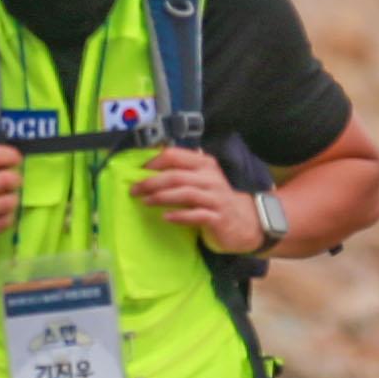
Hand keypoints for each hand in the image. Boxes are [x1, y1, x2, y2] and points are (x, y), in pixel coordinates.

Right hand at [0, 134, 21, 259]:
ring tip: (8, 197)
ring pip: (7, 202)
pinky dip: (7, 217)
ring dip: (12, 198)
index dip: (10, 155)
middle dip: (15, 178)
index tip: (14, 158)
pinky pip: (2, 223)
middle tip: (14, 179)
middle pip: (5, 180)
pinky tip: (2, 214)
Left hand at [134, 146, 263, 253]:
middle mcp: (210, 178)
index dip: (154, 162)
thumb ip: (181, 172)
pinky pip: (196, 215)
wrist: (245, 222)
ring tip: (145, 201)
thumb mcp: (201, 180)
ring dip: (162, 197)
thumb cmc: (214, 199)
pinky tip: (166, 217)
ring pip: (185, 193)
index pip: (175, 155)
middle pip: (176, 176)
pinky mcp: (217, 218)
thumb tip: (147, 167)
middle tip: (134, 189)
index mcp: (204, 164)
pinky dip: (180, 216)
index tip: (137, 171)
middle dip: (152, 182)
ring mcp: (215, 198)